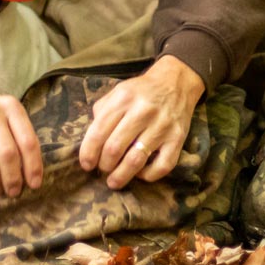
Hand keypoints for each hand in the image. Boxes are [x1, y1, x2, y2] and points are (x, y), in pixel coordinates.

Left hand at [79, 55, 204, 189]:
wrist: (175, 82)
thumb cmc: (141, 92)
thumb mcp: (118, 92)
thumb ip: (102, 113)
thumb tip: (91, 142)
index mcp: (124, 98)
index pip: (99, 132)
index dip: (88, 153)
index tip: (86, 164)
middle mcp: (143, 111)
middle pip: (114, 148)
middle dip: (104, 165)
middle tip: (102, 170)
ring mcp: (162, 126)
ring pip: (136, 160)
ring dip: (121, 176)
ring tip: (114, 182)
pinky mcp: (178, 138)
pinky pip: (162, 166)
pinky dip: (148, 175)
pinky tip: (140, 173)